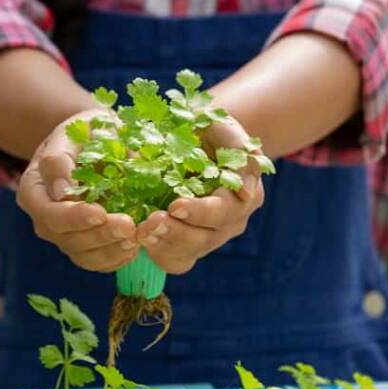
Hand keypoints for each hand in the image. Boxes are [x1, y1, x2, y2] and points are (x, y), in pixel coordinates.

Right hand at [16, 110, 139, 271]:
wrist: (98, 143)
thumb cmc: (87, 133)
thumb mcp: (73, 132)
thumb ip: (61, 159)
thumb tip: (62, 192)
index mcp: (33, 189)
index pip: (48, 212)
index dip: (73, 217)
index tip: (100, 212)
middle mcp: (44, 218)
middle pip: (65, 238)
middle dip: (99, 235)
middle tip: (129, 226)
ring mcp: (63, 235)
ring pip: (82, 255)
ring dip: (110, 250)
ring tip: (136, 237)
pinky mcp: (84, 246)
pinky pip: (97, 262)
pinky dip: (117, 258)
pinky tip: (136, 246)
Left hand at [135, 117, 265, 274]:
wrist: (194, 141)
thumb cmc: (210, 131)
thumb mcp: (225, 128)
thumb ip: (240, 149)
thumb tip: (246, 193)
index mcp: (243, 196)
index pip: (225, 212)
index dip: (201, 212)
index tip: (174, 205)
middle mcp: (229, 222)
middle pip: (206, 238)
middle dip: (176, 232)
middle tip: (150, 222)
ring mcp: (209, 236)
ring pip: (189, 252)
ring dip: (163, 244)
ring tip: (141, 232)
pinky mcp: (187, 245)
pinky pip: (175, 260)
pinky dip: (157, 252)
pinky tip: (141, 240)